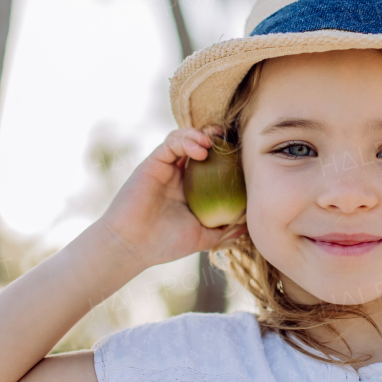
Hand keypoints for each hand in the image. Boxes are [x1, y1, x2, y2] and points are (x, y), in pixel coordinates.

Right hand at [97, 127, 242, 270]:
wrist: (132, 246)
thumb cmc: (165, 244)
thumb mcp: (202, 238)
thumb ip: (224, 231)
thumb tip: (249, 227)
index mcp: (191, 188)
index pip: (212, 162)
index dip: (226, 153)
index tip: (241, 152)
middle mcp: (179, 174)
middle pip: (199, 144)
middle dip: (215, 136)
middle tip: (229, 137)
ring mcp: (166, 167)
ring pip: (185, 138)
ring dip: (201, 134)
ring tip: (212, 142)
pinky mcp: (153, 163)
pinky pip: (171, 143)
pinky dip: (186, 140)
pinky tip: (201, 150)